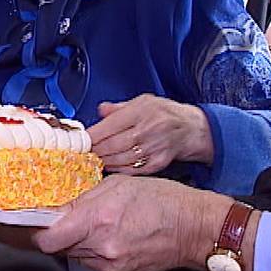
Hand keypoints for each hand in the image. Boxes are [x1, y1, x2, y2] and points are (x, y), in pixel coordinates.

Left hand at [33, 174, 230, 270]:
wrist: (194, 229)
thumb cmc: (165, 202)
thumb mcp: (120, 184)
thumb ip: (85, 196)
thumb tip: (59, 206)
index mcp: (99, 219)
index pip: (48, 237)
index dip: (38, 229)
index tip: (36, 220)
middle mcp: (101, 247)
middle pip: (60, 246)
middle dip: (60, 230)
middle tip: (69, 216)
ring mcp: (109, 265)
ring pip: (75, 254)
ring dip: (77, 240)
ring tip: (97, 223)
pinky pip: (92, 262)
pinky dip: (94, 249)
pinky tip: (110, 235)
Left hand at [87, 93, 212, 174]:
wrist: (190, 128)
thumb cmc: (165, 113)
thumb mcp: (143, 101)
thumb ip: (119, 108)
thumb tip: (100, 110)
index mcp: (141, 111)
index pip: (109, 126)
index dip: (91, 136)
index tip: (80, 141)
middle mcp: (147, 129)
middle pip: (112, 145)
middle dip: (94, 150)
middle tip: (84, 153)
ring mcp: (153, 148)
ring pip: (119, 159)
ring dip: (104, 161)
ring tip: (95, 159)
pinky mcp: (157, 163)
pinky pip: (132, 170)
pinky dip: (118, 169)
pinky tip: (111, 166)